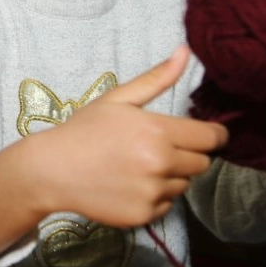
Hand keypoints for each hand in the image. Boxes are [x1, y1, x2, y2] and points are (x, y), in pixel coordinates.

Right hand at [40, 47, 228, 227]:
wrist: (51, 171)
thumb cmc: (84, 130)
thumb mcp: (118, 99)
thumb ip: (156, 78)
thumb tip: (185, 51)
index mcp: (157, 132)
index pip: (211, 138)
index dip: (214, 135)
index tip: (208, 134)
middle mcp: (160, 164)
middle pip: (203, 163)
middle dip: (189, 154)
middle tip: (162, 148)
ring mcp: (152, 192)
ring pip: (184, 184)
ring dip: (172, 176)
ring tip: (140, 166)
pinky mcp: (144, 215)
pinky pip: (167, 205)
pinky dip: (155, 196)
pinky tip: (130, 184)